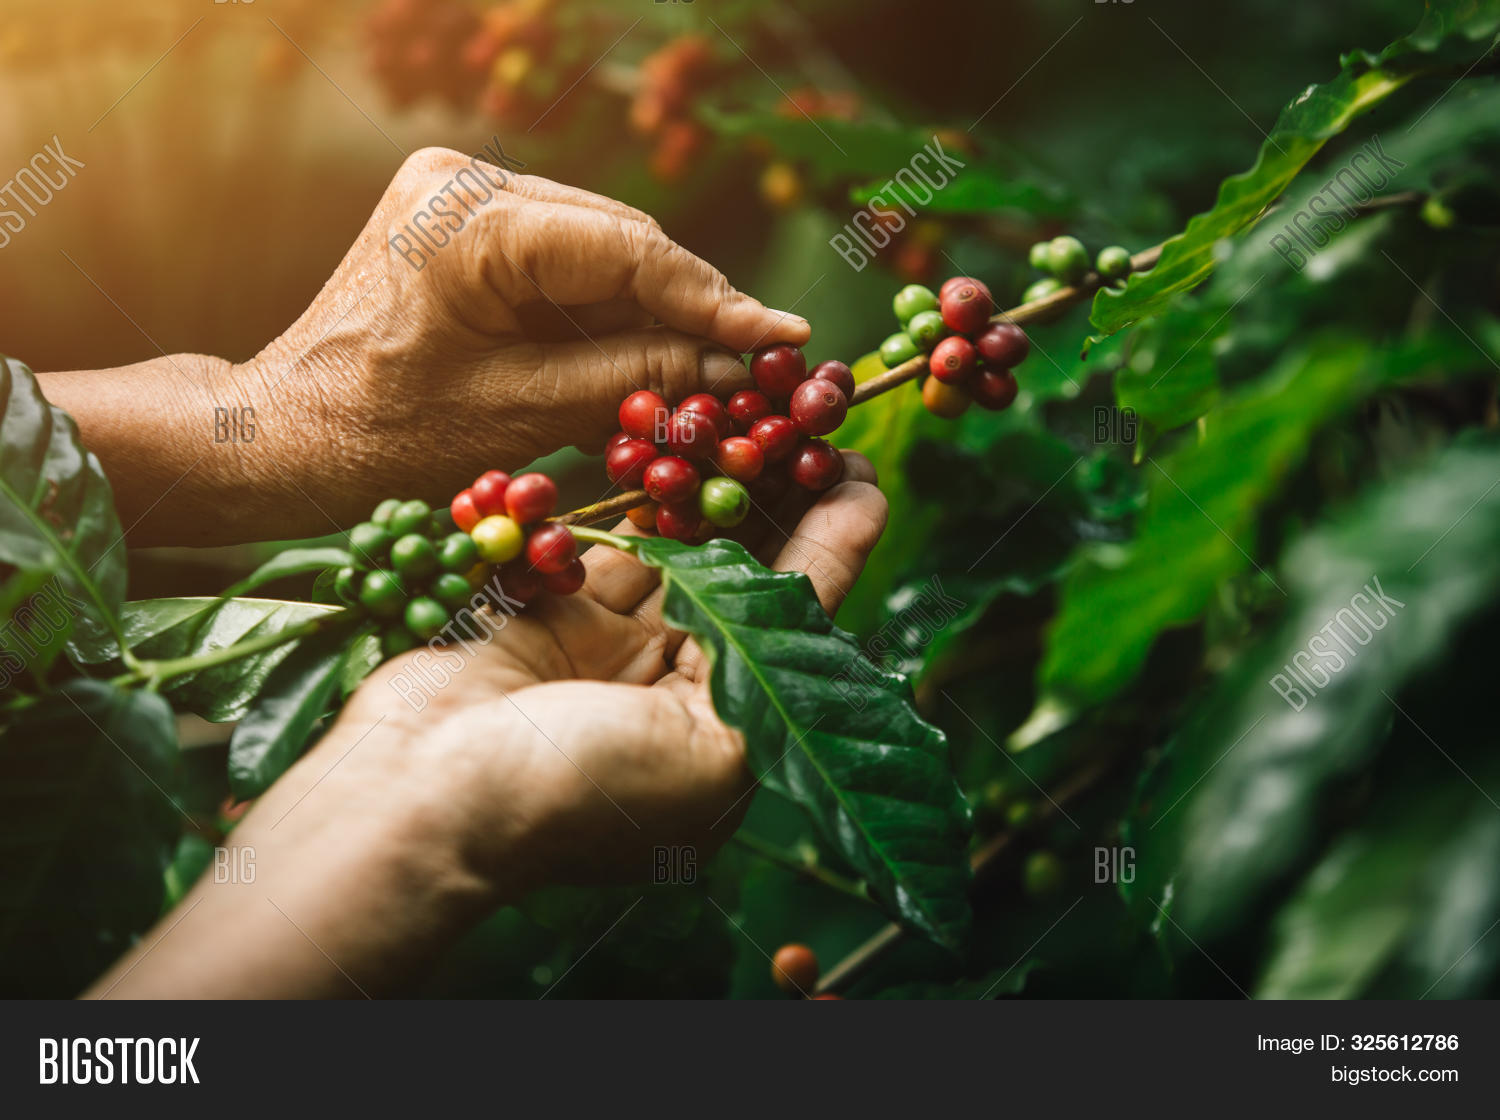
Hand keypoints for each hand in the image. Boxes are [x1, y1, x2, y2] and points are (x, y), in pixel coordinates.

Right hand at [86, 456, 885, 996]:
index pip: (800, 615)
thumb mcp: (716, 748)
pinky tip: (671, 436)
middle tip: (807, 414)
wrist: (422, 798)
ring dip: (709, 478)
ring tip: (751, 407)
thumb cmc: (580, 794)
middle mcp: (679, 680)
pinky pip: (602, 536)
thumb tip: (835, 571)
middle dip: (775, 494)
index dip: (837, 538)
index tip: (860, 465)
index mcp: (732, 725)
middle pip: (743, 567)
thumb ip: (775, 653)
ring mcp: (613, 640)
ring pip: (676, 540)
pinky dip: (632, 492)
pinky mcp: (552, 606)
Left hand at [239, 148, 807, 522]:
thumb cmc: (385, 436)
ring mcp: (461, 191)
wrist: (290, 431)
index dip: (713, 299)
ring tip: (720, 360)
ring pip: (599, 246)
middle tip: (762, 358)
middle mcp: (465, 182)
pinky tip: (656, 345)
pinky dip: (609, 305)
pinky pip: (564, 258)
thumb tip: (730, 365)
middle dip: (691, 303)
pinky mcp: (463, 218)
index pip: (625, 250)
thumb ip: (631, 376)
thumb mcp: (522, 414)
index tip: (782, 337)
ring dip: (656, 305)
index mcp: (467, 221)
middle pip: (618, 239)